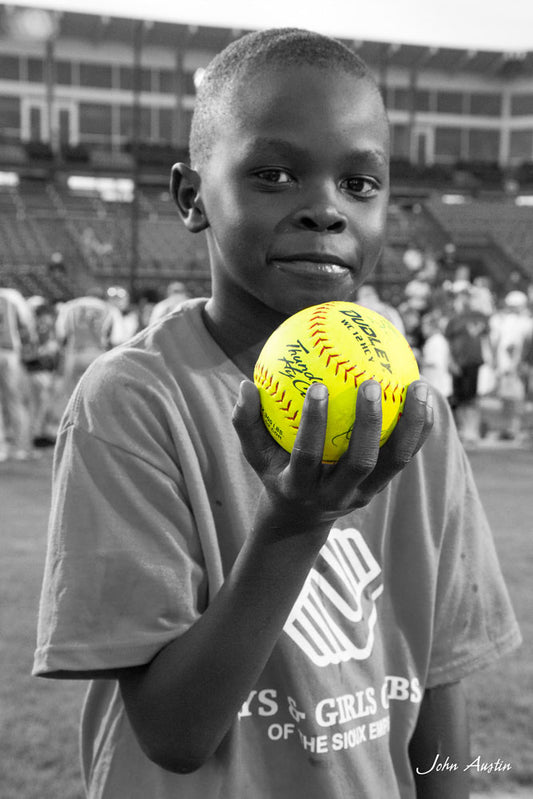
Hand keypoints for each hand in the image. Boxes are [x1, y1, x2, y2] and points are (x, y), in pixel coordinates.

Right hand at [233, 378, 433, 529]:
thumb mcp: (255, 453)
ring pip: (395, 462)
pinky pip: (407, 455)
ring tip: (419, 385)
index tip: (318, 386)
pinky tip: (427, 396)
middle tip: (370, 383)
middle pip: (359, 463)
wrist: (302, 517)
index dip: (314, 425)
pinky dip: (420, 428)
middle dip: (367, 424)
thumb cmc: (276, 471)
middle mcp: (336, 494)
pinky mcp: (383, 487)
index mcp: (301, 485)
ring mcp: (364, 493)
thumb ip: (246, 422)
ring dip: (410, 424)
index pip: (307, 456)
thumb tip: (244, 385)